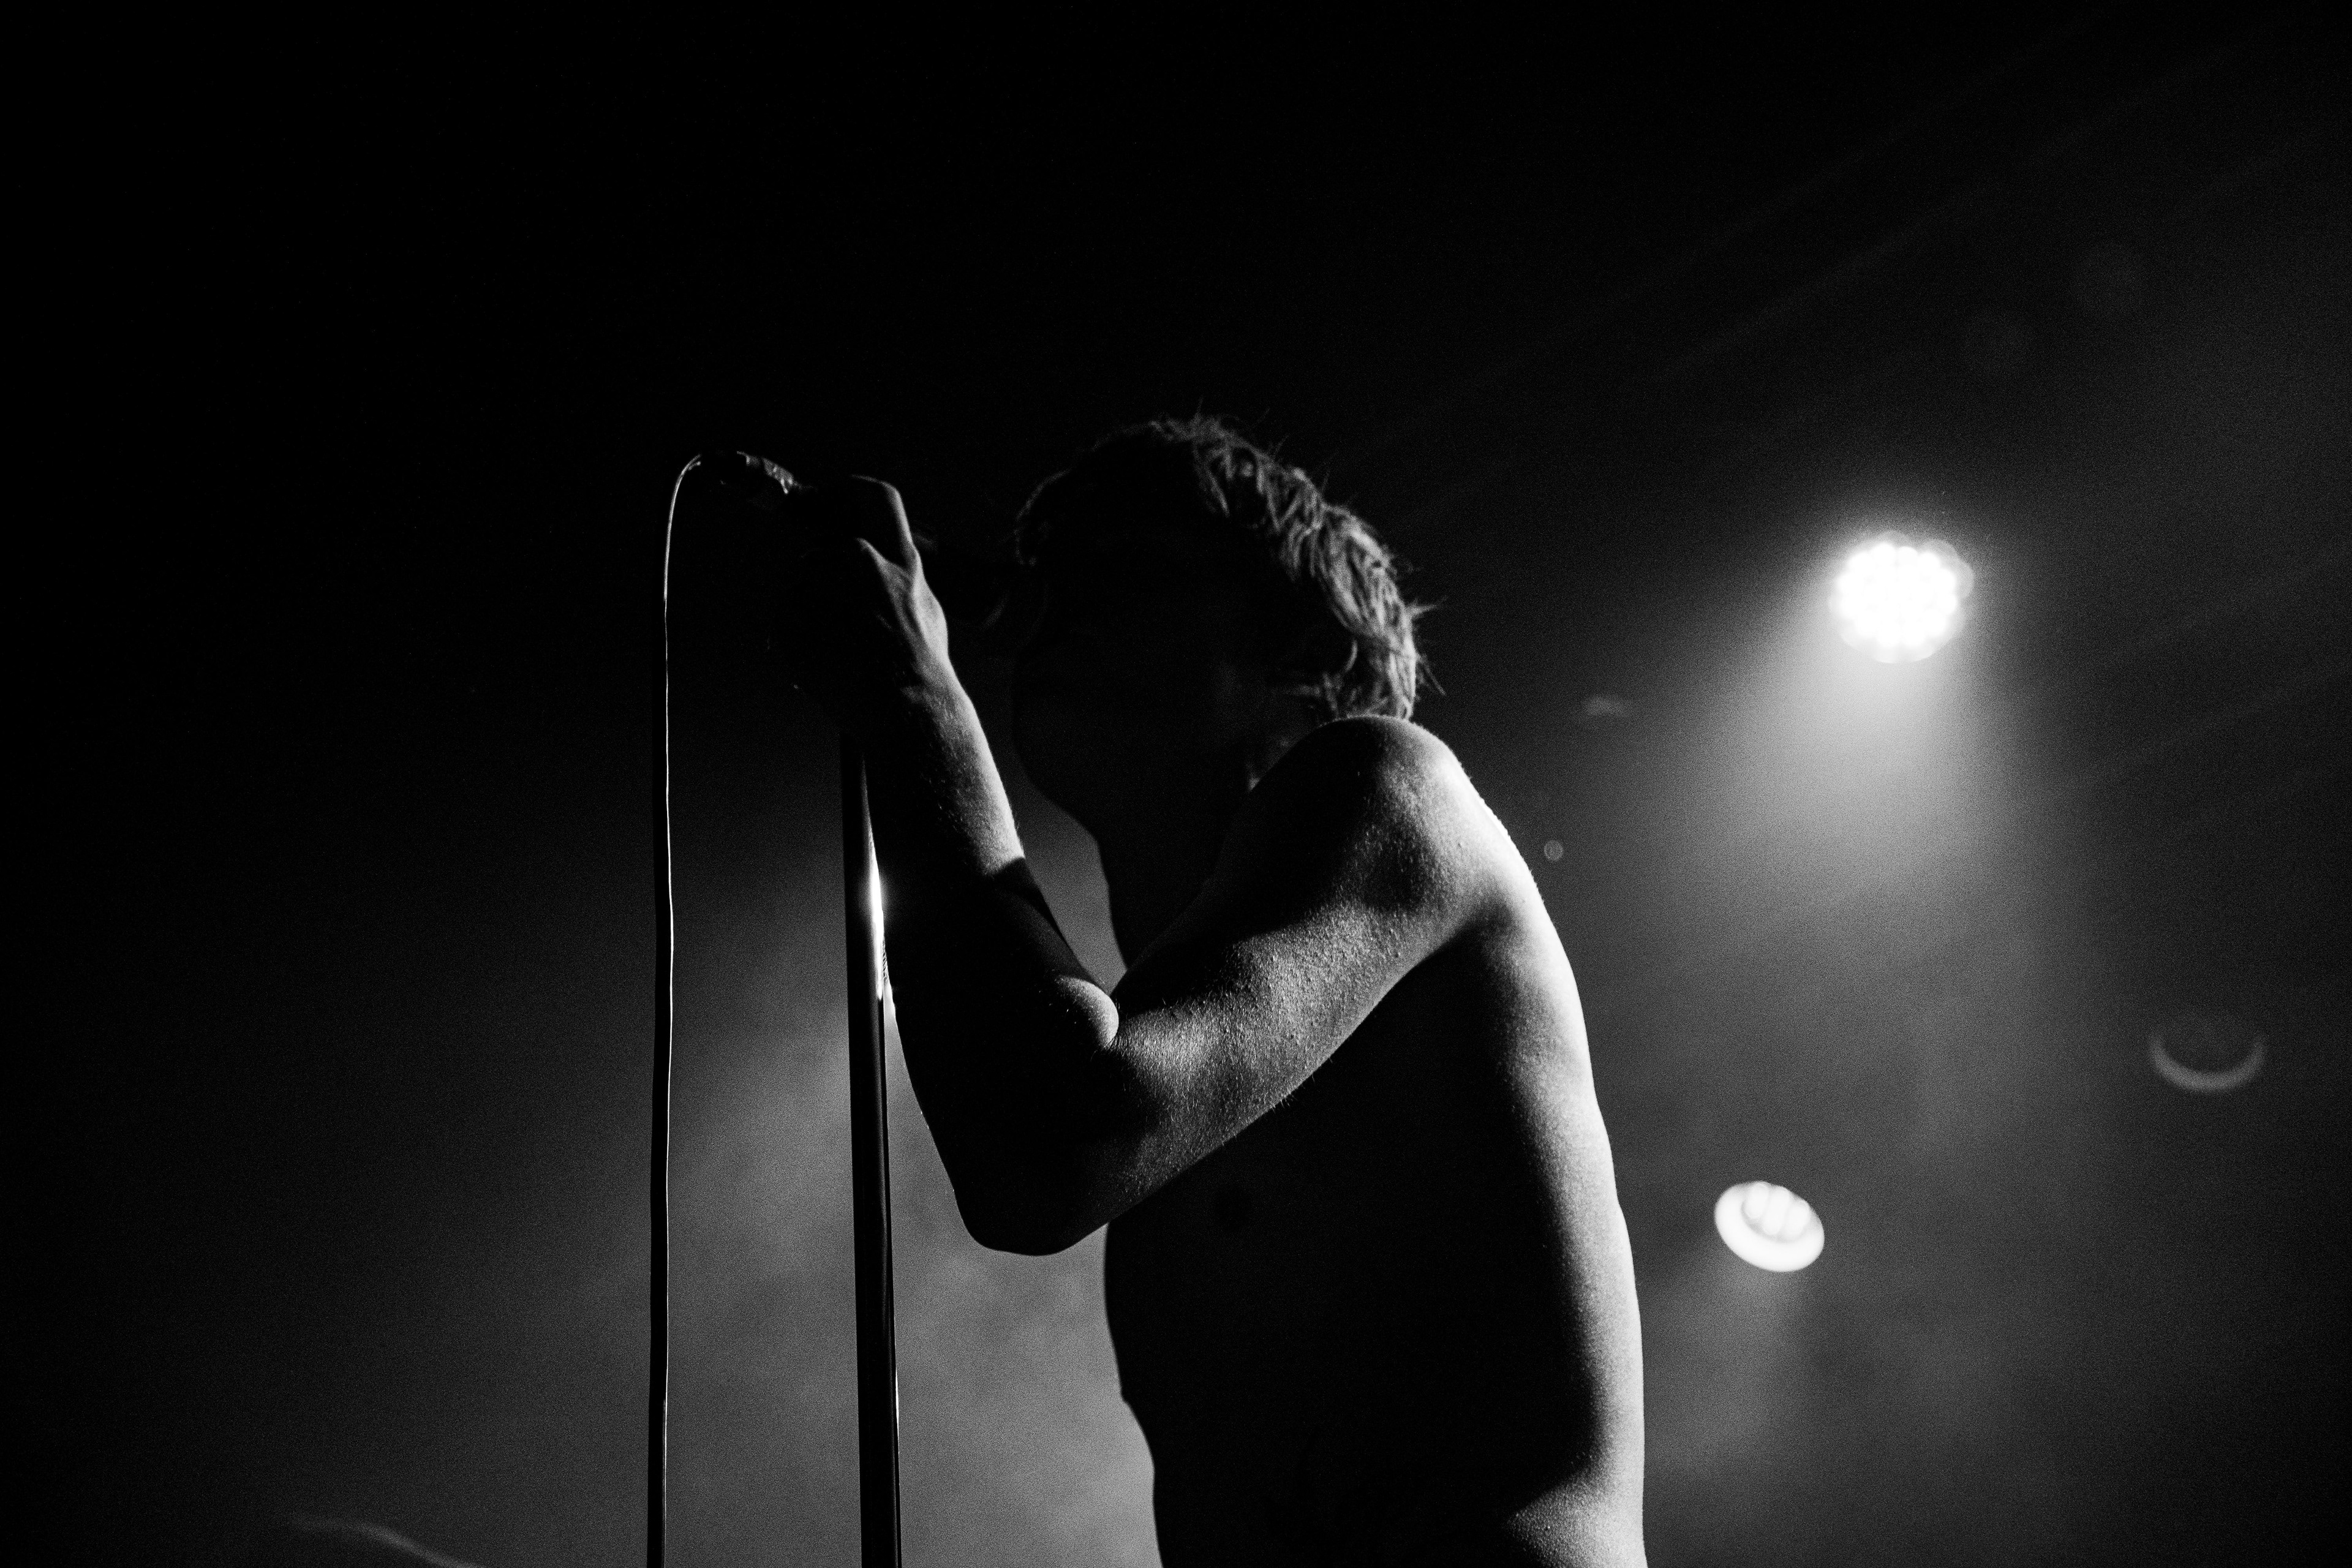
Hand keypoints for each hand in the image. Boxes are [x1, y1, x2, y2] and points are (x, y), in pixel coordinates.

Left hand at [777, 477, 959, 734]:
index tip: (831, 497)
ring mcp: (823, 587)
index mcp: (900, 559)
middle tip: (831, 617)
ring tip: (837, 654)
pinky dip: (794, 640)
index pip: (874, 497)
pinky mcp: (790, 616)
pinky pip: (782, 618)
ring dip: (809, 617)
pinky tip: (821, 663)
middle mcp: (861, 563)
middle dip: (820, 583)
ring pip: (800, 590)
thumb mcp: (926, 611)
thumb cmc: (921, 670)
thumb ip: (899, 578)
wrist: (906, 711)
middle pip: (821, 554)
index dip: (848, 490)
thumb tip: (875, 560)